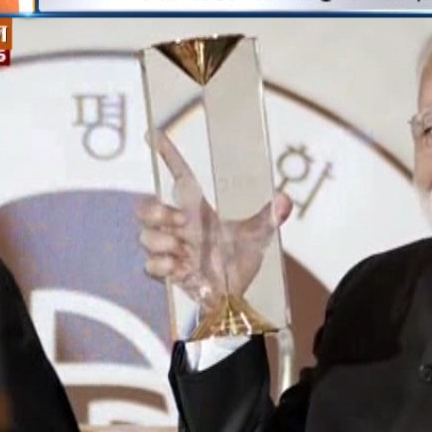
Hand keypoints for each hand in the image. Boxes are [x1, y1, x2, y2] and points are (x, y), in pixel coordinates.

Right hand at [138, 130, 292, 311]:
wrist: (234, 296)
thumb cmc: (240, 260)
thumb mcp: (257, 236)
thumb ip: (269, 217)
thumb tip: (285, 199)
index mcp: (198, 210)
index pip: (178, 175)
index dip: (166, 154)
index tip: (154, 134)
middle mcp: (179, 227)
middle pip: (147, 208)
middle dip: (155, 212)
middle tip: (182, 223)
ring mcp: (171, 249)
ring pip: (146, 236)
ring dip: (161, 240)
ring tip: (183, 250)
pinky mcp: (168, 272)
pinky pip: (150, 265)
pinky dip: (162, 265)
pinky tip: (180, 268)